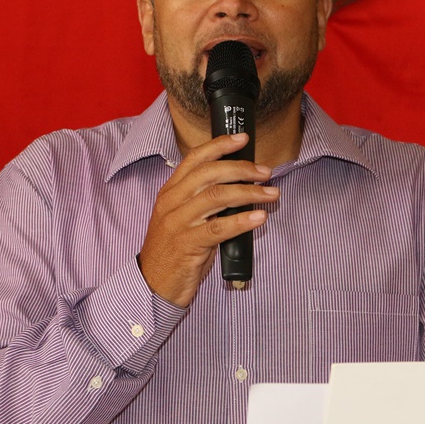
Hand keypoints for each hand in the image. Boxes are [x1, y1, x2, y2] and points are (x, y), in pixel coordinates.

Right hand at [139, 133, 278, 306]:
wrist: (153, 284)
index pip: (194, 159)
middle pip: (210, 173)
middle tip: (265, 172)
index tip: (242, 139)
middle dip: (242, 169)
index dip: (219, 145)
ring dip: (249, 192)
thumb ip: (202, 201)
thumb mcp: (182, 218)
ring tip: (271, 194)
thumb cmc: (173, 251)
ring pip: (217, 197)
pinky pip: (219, 228)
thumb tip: (239, 188)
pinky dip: (243, 220)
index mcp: (170, 192)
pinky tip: (260, 217)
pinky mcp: (188, 244)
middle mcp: (172, 202)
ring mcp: (178, 223)